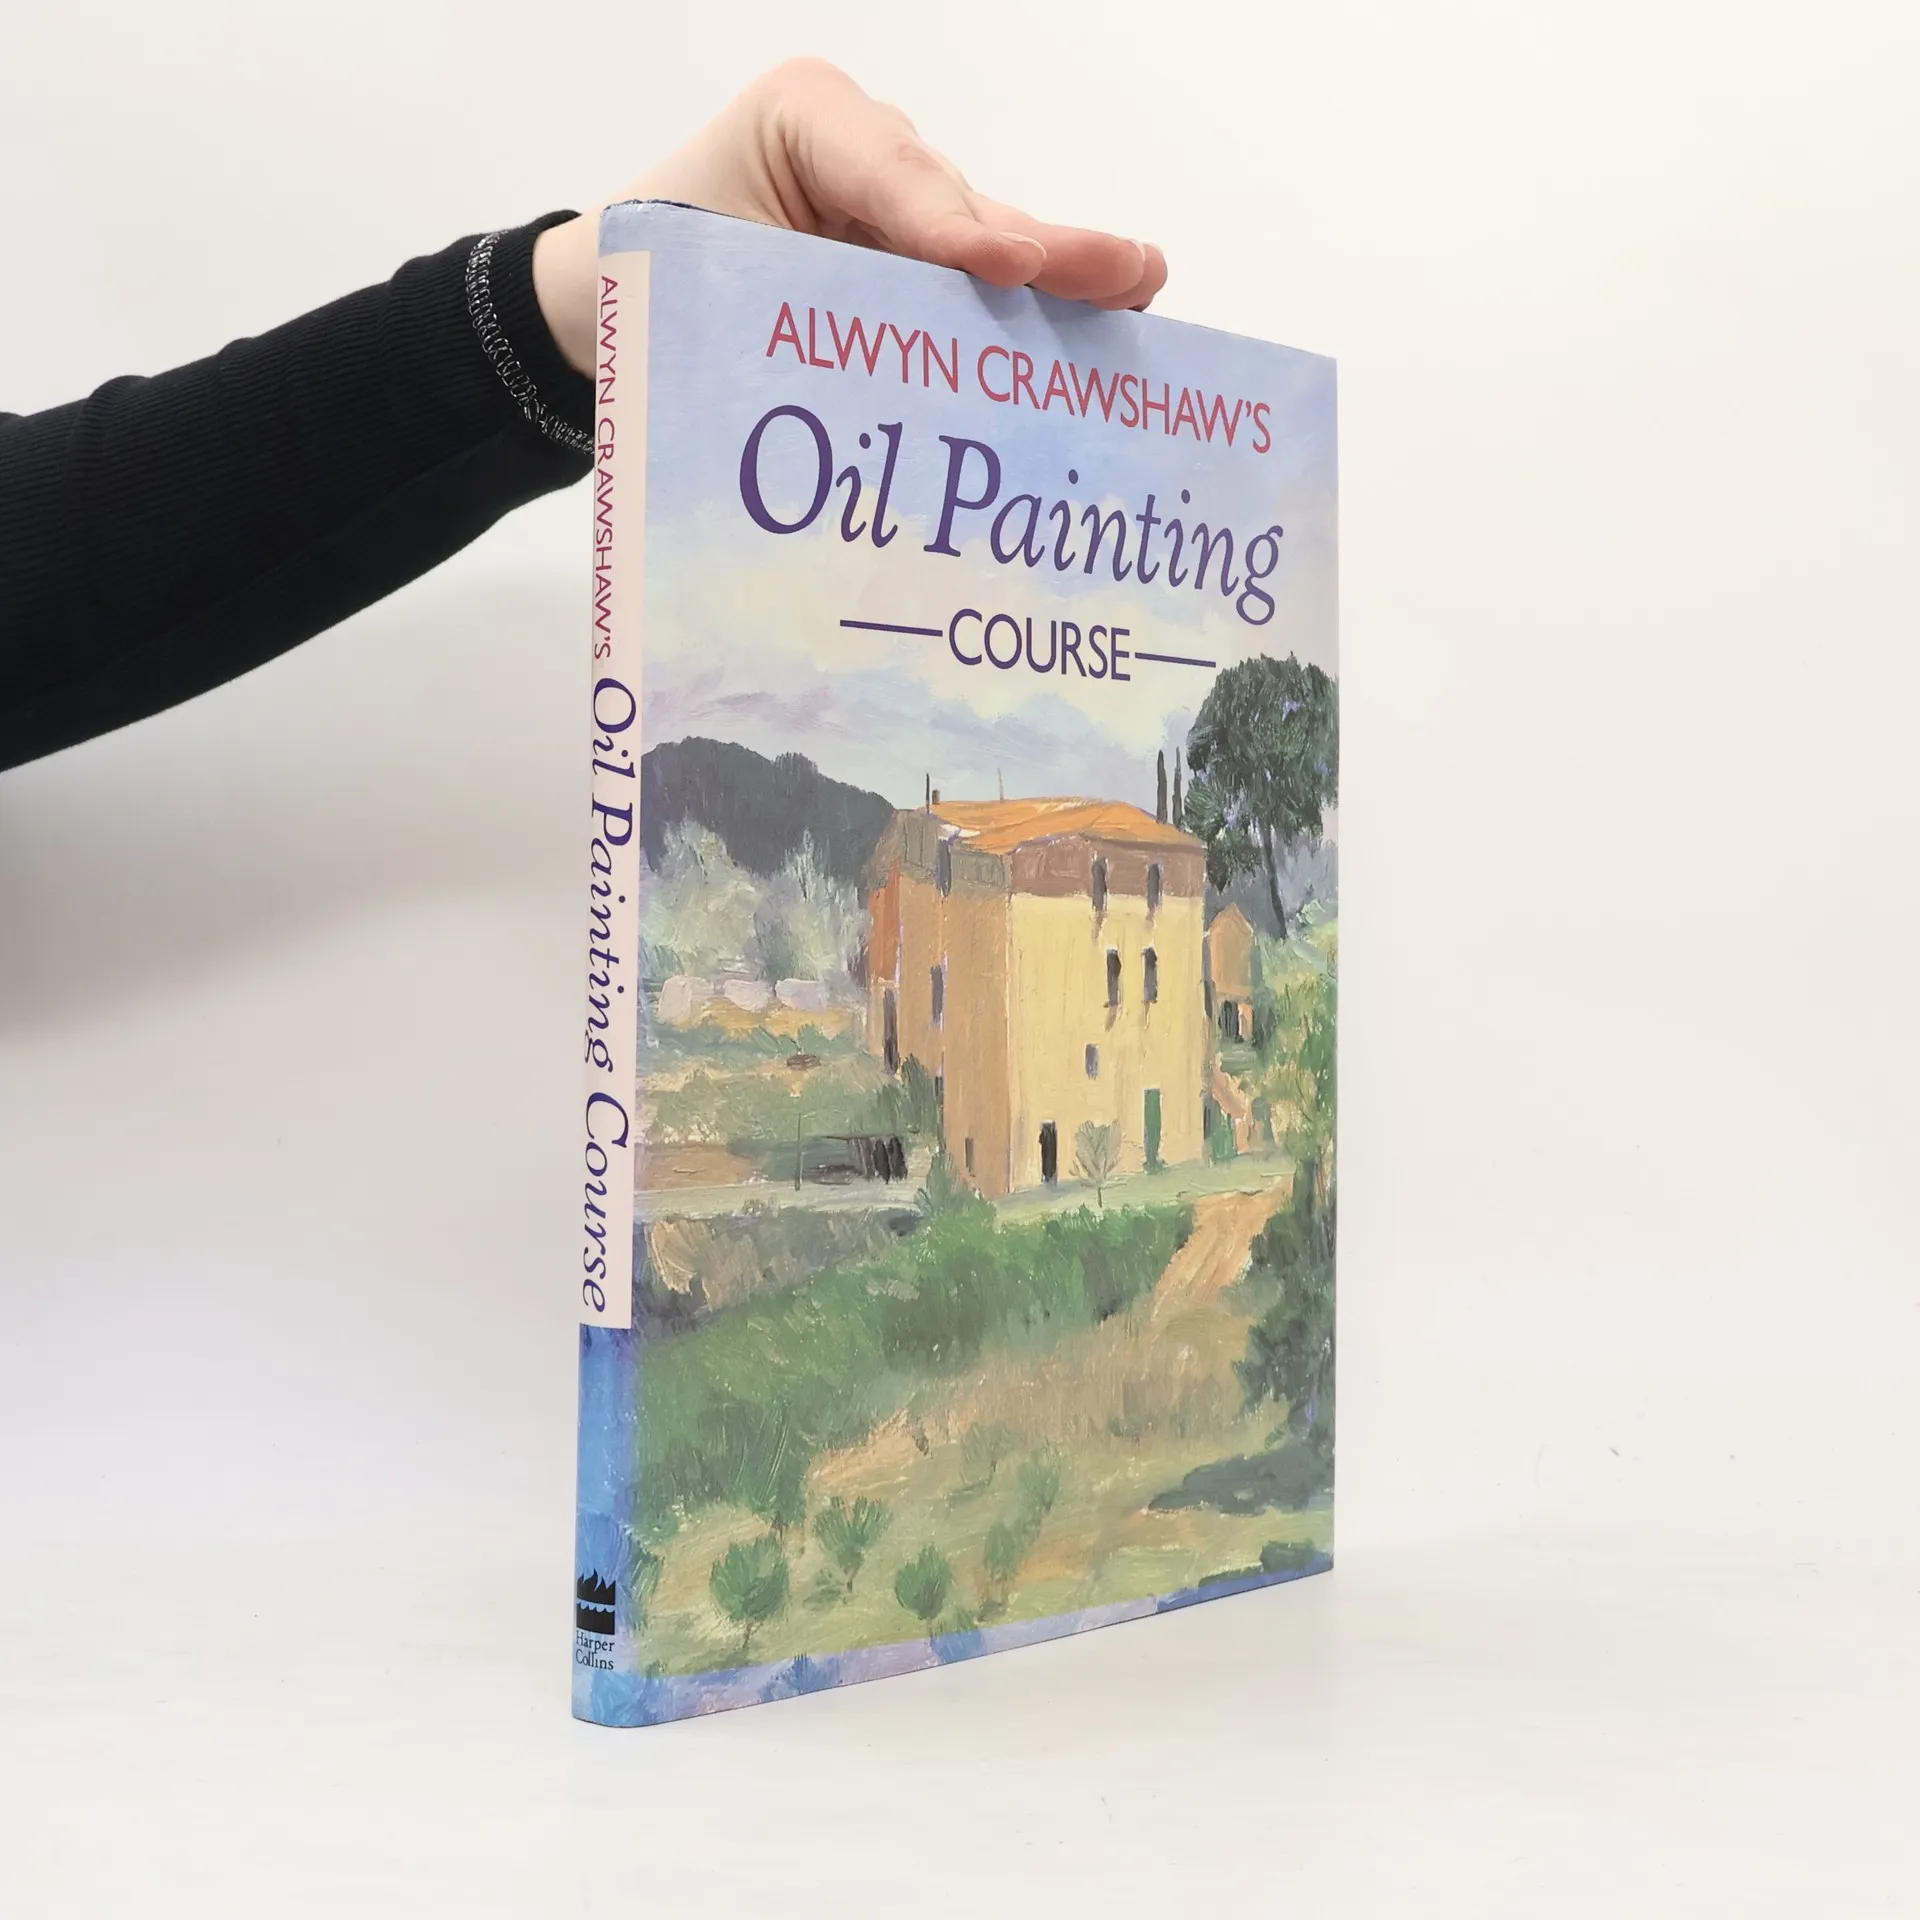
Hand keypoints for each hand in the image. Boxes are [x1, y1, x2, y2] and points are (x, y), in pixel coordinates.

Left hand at [532, 58, 1167, 376]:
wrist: (615, 304)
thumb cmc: (647, 288)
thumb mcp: (699, 292)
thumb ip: (787, 318)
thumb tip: (878, 408)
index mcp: (799, 123)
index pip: (884, 171)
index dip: (947, 222)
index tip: (1000, 267)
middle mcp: (866, 151)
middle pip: (959, 203)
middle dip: (1037, 248)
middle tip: (1118, 271)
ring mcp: (901, 204)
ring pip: (986, 245)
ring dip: (1062, 278)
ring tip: (1137, 286)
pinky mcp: (919, 260)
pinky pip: (982, 285)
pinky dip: (1041, 311)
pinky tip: (1117, 314)